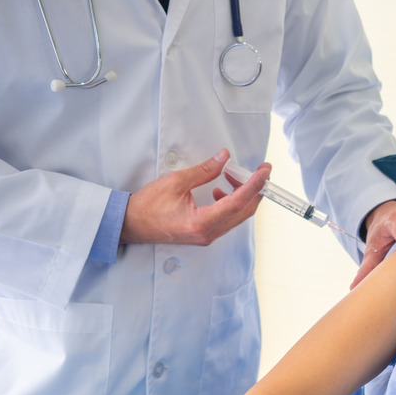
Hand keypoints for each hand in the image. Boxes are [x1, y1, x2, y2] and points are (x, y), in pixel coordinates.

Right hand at [120, 149, 270, 245]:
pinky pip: (226, 219)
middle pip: (244, 212)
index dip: (255, 184)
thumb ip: (204, 170)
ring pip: (237, 216)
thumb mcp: (176, 182)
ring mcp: (207, 236)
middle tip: (259, 170)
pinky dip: (230, 203)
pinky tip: (219, 190)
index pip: (239, 202)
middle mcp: (209, 233)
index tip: (265, 170)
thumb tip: (224, 157)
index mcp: (202, 222)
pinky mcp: (203, 234)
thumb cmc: (148, 206)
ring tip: (231, 175)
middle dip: (254, 189)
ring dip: (241, 195)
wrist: (130, 225)